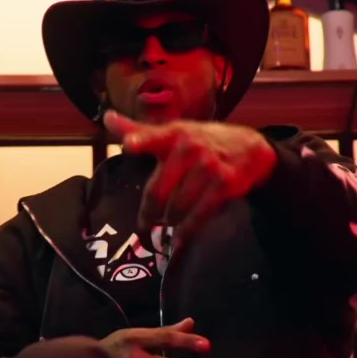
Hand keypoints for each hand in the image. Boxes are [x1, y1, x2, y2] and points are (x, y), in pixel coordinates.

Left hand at [103, 111, 276, 247]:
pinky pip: (200, 215)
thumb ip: (140, 132)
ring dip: (170, 220)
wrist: (250, 148)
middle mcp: (190, 148)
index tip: (128, 146)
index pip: (154, 137)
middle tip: (145, 223)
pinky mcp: (225, 184)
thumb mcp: (174, 132)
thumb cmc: (202, 140)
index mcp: (174, 135)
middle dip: (149, 212)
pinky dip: (188, 231)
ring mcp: (209, 167)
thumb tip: (106, 118)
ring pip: (178, 207)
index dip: (140, 141)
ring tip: (168, 221)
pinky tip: (180, 239)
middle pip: (159, 190)